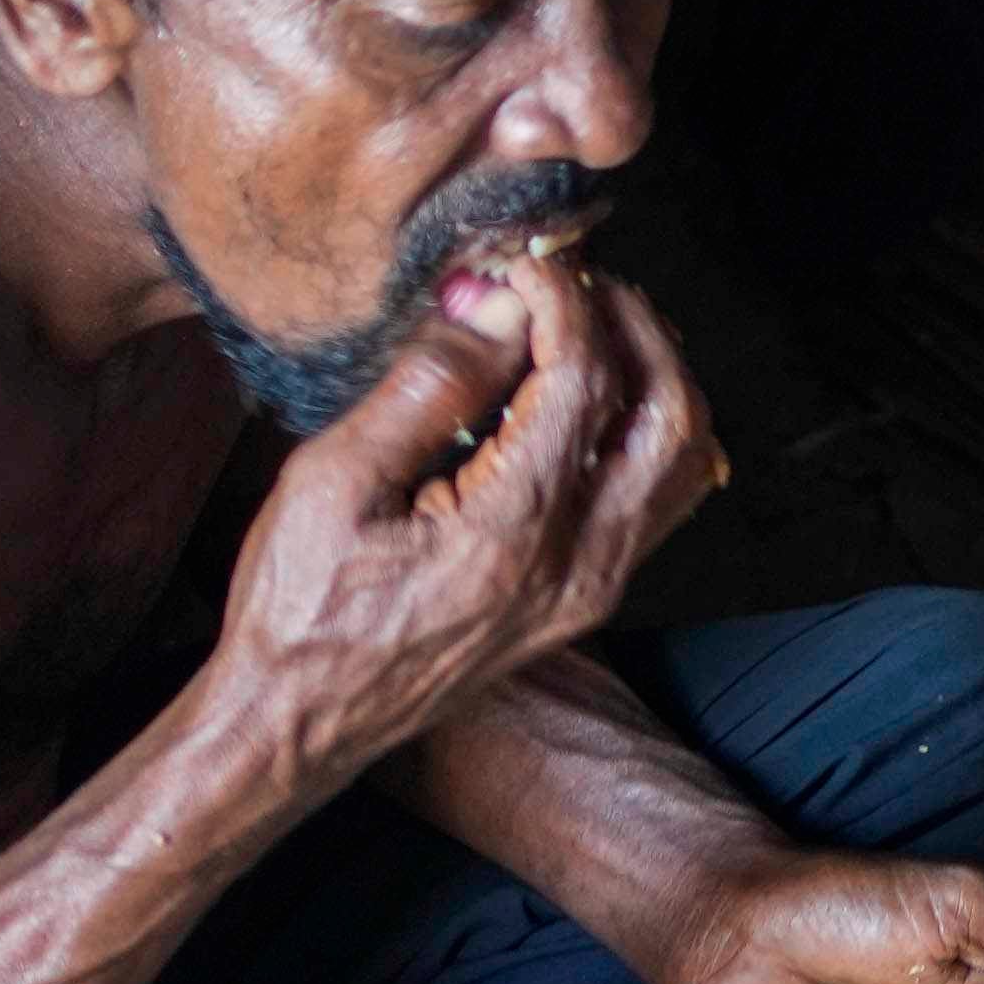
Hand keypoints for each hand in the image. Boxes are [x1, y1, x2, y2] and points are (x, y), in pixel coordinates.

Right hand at [213, 251, 710, 792]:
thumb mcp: (336, 482)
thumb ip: (427, 388)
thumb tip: (494, 303)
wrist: (302, 724)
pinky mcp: (586, 601)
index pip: (585, 376)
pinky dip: (645, 432)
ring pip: (683, 460)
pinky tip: (586, 399)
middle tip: (576, 281)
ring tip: (589, 328)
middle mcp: (580, 566)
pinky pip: (659, 501)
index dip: (561, 297)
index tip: (518, 259)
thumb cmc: (300, 608)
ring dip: (653, 377)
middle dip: (634, 325)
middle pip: (671, 413)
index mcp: (516, 531)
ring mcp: (593, 590)